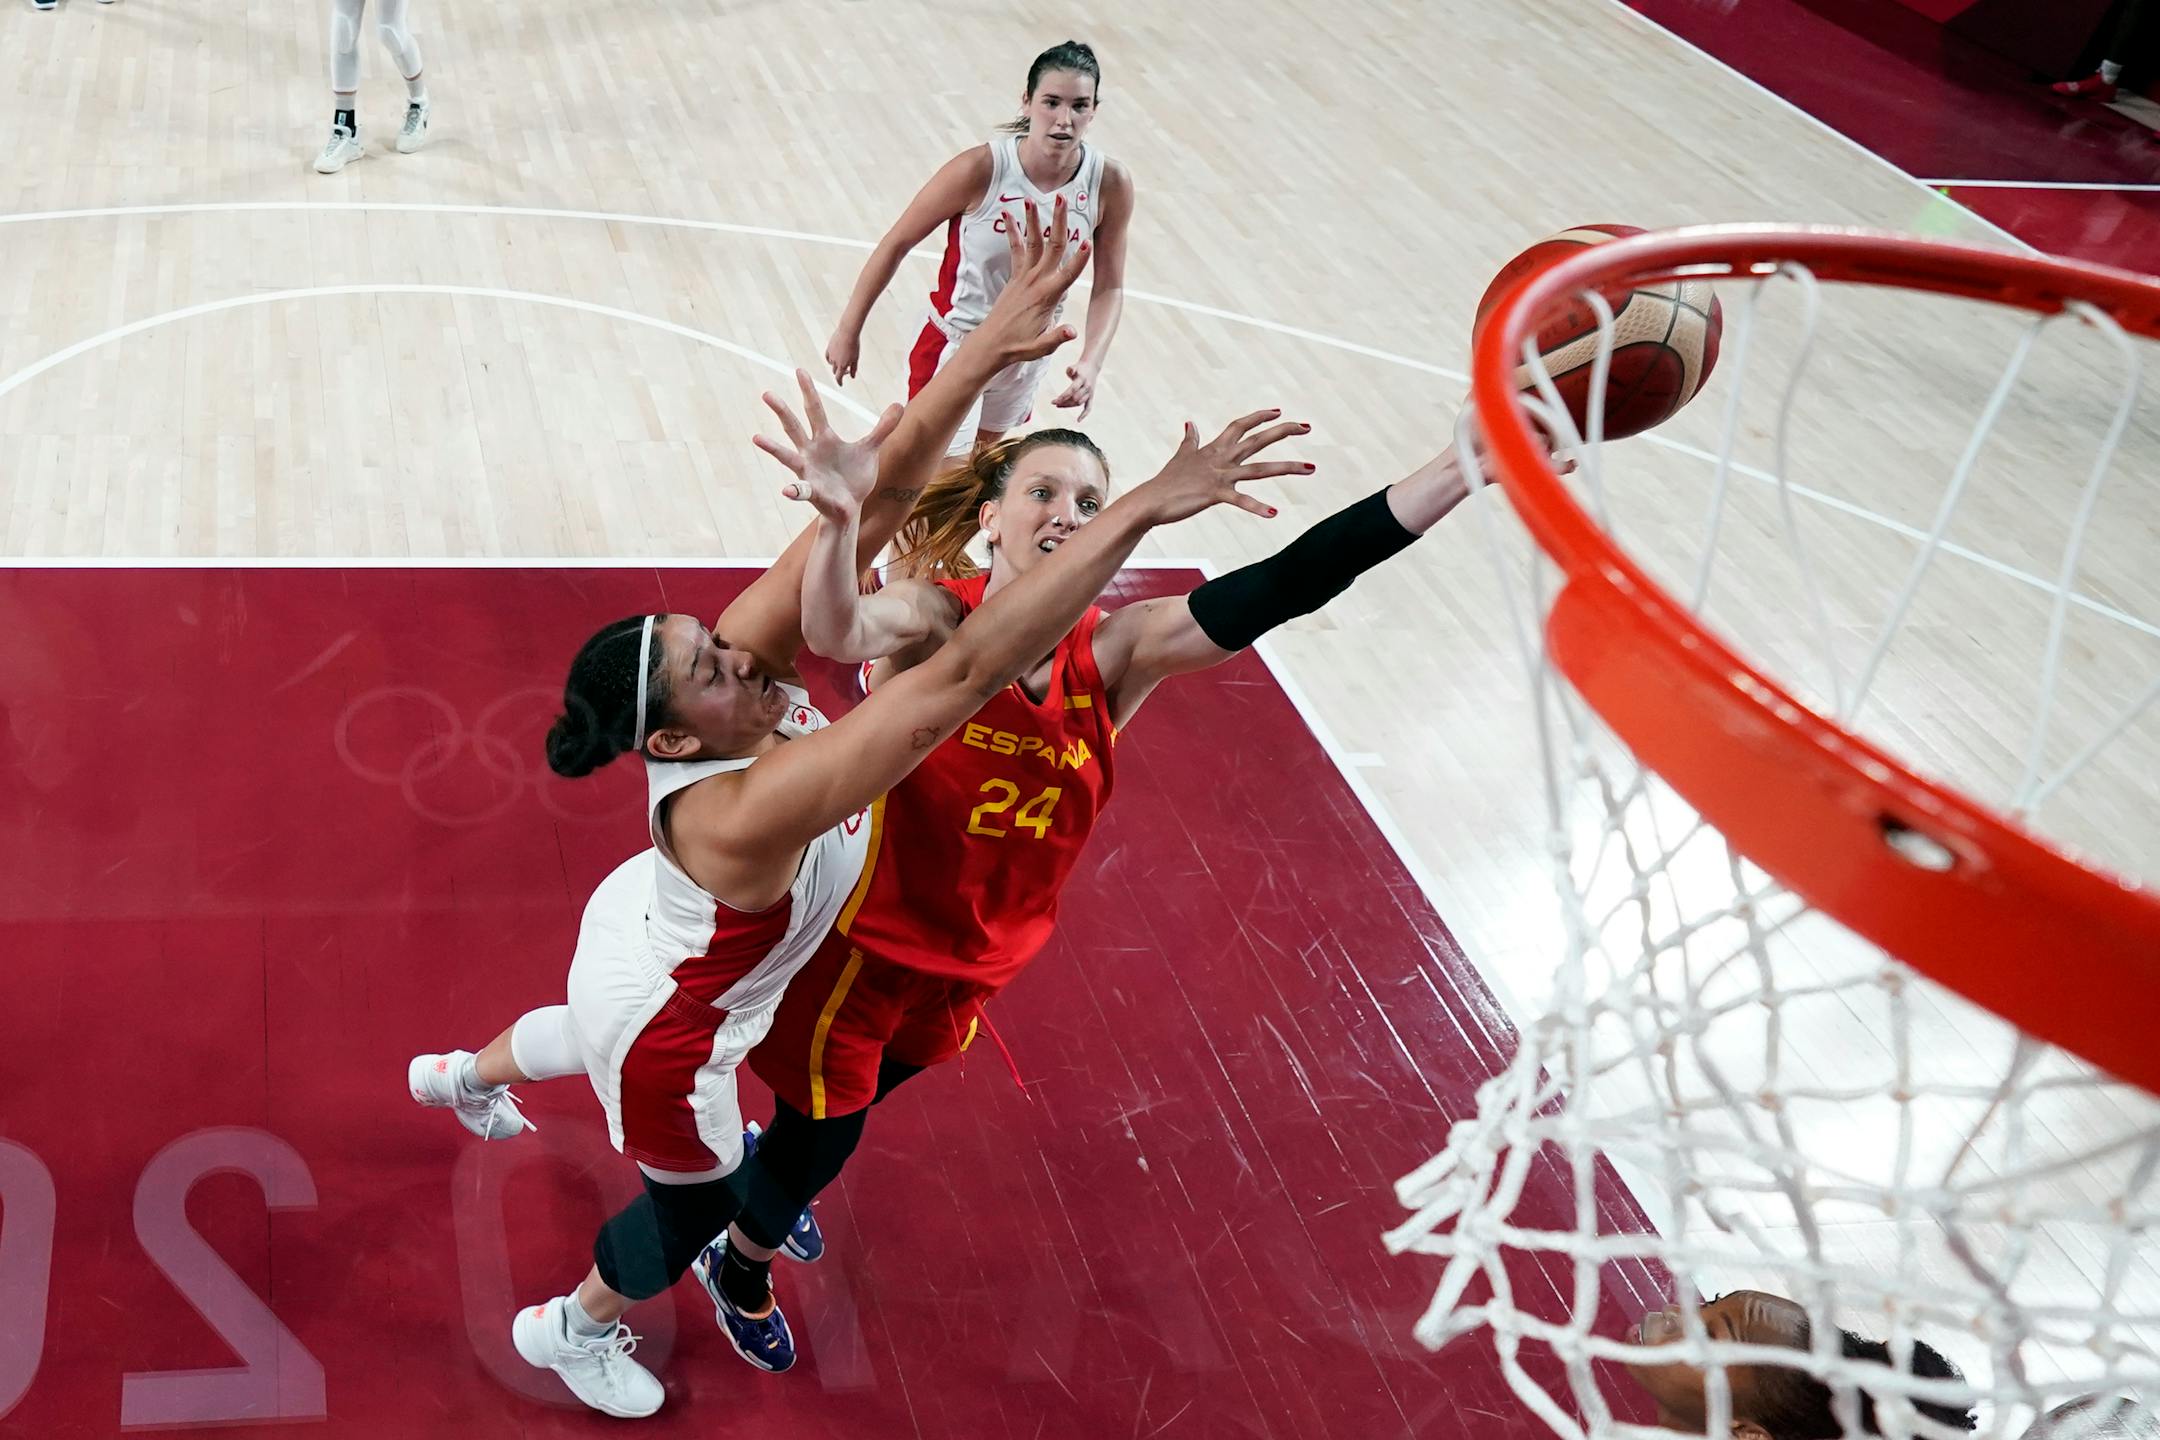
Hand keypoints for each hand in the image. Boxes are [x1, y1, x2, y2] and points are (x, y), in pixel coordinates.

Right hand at [755, 369, 904, 521]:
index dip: (808, 391)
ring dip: (772, 448)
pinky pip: (801, 490)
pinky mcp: (813, 492)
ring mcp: (808, 472)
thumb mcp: (870, 449)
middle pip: (793, 427)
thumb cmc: (854, 477)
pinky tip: (787, 490)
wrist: (851, 507)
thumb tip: (899, 405)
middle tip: (766, 393)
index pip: (815, 410)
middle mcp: (810, 452)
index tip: (799, 370)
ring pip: (787, 457)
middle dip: (781, 410)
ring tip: (757, 438)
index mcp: (824, 439)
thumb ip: (883, 428)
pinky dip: (795, 490)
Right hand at [825, 329, 860, 385]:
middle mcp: (835, 361)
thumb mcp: (856, 358)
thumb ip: (854, 368)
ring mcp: (831, 355)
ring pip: (831, 364)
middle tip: (847, 370)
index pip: (839, 377)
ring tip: (842, 361)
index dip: (840, 382)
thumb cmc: (854, 344)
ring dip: (836, 365)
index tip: (841, 384)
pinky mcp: (829, 348)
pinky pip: (827, 357)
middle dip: (840, 372)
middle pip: (835, 371)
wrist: (848, 332)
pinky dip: (830, 359)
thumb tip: (852, 376)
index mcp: (842, 365)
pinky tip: (833, 358)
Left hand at [975, 195, 1089, 366]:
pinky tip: (1008, 214)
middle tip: (1062, 197)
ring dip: (1034, 219)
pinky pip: (1015, 249)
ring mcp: (1025, 276)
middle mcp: (1037, 281)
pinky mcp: (1015, 276)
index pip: (1069, 274)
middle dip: (1059, 221)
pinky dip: (1012, 231)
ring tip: (1031, 197)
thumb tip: (1074, 332)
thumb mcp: (1040, 347)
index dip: (1080, 259)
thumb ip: (1057, 337)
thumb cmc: (1019, 346)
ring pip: (1033, 241)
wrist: (991, 345)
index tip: (1088, 241)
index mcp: (1048, 296)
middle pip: (1053, 246)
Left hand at [1050, 358, 1099, 419]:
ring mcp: (1089, 393)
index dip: (1062, 397)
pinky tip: (1078, 420)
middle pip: (1075, 398)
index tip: (1054, 401)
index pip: (1071, 390)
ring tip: (1060, 405)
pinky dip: (1084, 414)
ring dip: (1069, 406)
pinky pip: (1089, 407)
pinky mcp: (1091, 396)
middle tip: (1055, 403)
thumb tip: (1070, 370)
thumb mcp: (1074, 366)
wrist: (1092, 367)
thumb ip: (1071, 369)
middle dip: (1064, 402)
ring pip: (1079, 403)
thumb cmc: (1080, 368)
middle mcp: (1087, 387)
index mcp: (1082, 379)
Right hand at [1130, 409, 1313, 525]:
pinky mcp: (1215, 494)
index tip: (1278, 411)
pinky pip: (1240, 501)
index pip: (1240, 425)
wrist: (1150, 500)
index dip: (1260, 417)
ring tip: (1310, 468)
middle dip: (1284, 431)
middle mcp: (1221, 459)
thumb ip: (1190, 440)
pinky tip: (1273, 513)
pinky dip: (1257, 507)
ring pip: (1260, 469)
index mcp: (1214, 449)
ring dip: (1287, 467)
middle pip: (1258, 440)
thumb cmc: (1166, 481)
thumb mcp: (1182, 456)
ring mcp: (1219, 476)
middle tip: (1307, 426)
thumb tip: (1189, 423)